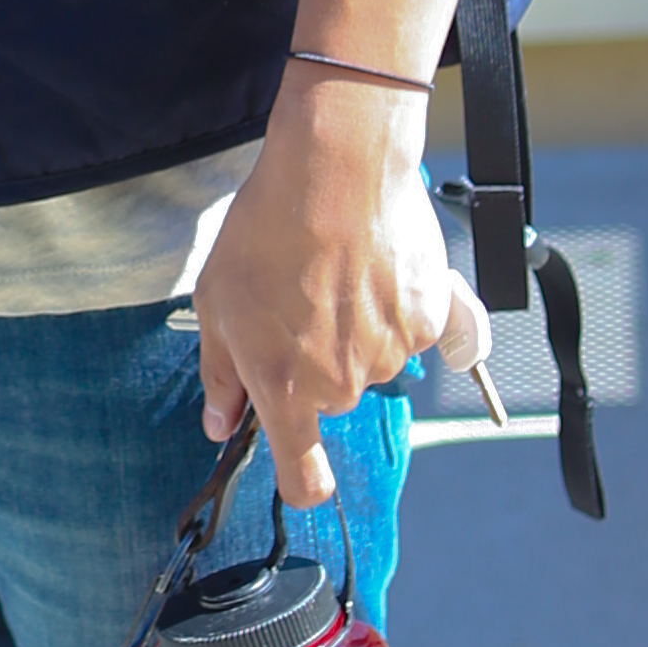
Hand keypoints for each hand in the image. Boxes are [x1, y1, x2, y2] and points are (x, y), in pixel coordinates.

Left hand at [194, 72, 492, 505]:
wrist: (337, 165)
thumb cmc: (267, 228)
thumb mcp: (217, 301)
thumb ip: (221, 373)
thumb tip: (220, 423)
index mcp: (284, 389)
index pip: (305, 478)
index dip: (304, 481)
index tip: (303, 471)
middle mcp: (342, 384)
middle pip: (332, 399)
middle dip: (315, 365)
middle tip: (299, 302)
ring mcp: (391, 353)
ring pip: (372, 362)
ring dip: (357, 332)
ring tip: (334, 271)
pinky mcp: (430, 318)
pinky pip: (412, 330)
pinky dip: (398, 307)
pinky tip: (375, 263)